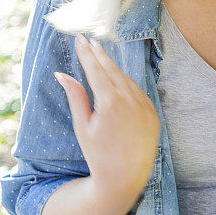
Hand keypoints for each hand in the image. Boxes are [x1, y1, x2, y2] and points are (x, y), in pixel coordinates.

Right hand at [54, 34, 159, 202]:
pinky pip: (138, 91)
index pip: (96, 70)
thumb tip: (62, 74)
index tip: (80, 39)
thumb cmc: (98, 153)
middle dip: (100, 54)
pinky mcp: (153, 111)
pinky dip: (126, 84)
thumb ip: (75, 96)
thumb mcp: (82, 125)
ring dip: (113, 69)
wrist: (125, 176)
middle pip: (113, 69)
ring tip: (101, 59)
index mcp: (110, 102)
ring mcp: (144, 104)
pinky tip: (117, 80)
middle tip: (90, 41)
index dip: (87, 54)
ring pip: (127, 79)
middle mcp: (130, 99)